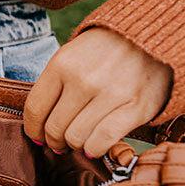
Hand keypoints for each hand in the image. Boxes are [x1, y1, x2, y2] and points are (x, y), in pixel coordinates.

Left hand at [22, 27, 172, 157]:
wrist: (152, 36)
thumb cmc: (106, 50)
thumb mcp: (73, 54)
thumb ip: (54, 84)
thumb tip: (38, 125)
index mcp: (62, 64)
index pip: (35, 109)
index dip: (33, 129)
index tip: (38, 136)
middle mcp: (84, 79)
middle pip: (54, 128)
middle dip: (53, 141)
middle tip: (60, 142)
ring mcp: (110, 94)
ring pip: (75, 138)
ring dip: (74, 145)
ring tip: (79, 140)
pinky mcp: (135, 108)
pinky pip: (102, 141)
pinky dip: (94, 149)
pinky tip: (94, 145)